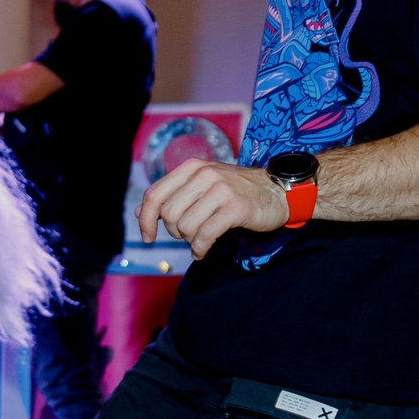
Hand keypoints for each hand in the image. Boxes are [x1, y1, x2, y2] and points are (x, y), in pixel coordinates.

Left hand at [137, 158, 288, 257]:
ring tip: (200, 239)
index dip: (146, 220)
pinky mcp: (235, 207)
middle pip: (169, 214)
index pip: (154, 195)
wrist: (278, 190)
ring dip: (189, 240)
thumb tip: (141, 212)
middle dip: (174, 232)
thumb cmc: (236, 191)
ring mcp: (220, 189)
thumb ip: (173, 196)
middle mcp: (204, 174)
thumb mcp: (202, 186)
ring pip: (185, 226)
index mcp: (191, 168)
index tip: (148, 237)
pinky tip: (203, 251)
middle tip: (189, 235)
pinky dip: (200, 249)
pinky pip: (205, 235)